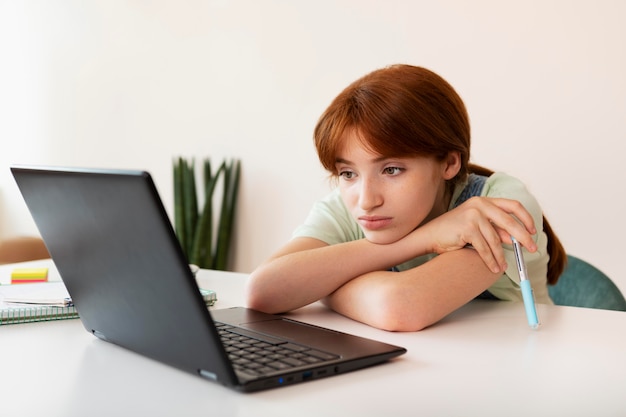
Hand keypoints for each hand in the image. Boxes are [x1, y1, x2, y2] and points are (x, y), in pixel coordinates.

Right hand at [419, 197, 536, 272]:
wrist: (431, 235)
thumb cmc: (454, 232)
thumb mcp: (477, 227)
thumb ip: (495, 230)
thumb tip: (514, 239)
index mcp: (484, 201)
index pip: (513, 205)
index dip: (526, 218)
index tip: (533, 231)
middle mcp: (480, 205)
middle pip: (509, 221)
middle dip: (523, 237)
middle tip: (532, 249)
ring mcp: (473, 215)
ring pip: (495, 240)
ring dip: (502, 256)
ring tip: (504, 266)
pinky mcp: (467, 228)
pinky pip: (484, 248)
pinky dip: (490, 260)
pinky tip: (494, 267)